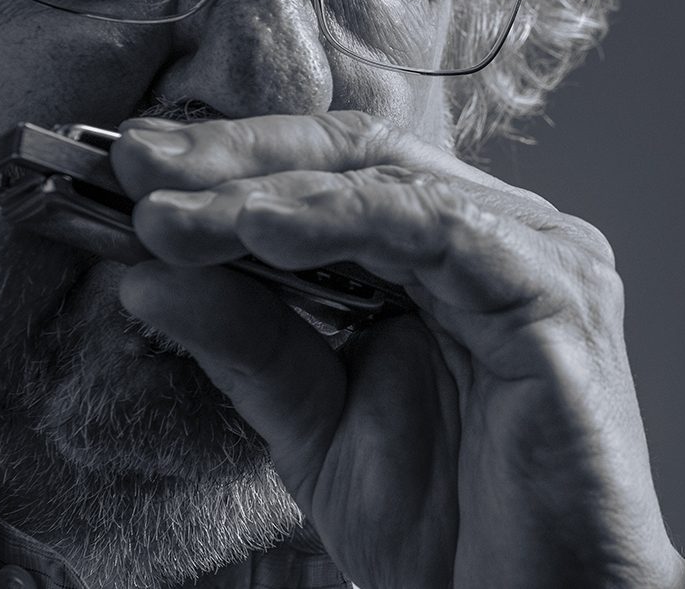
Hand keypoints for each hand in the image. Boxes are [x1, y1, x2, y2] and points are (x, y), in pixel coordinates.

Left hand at [108, 110, 684, 588]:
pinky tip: (260, 229)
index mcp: (453, 253)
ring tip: (173, 213)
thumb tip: (145, 273)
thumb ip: (247, 340)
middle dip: (236, 155)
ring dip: (266, 189)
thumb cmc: (455, 530)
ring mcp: (540, 257)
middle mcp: (503, 237)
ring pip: (389, 182)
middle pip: (359, 153)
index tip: (127, 175)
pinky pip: (437, 232)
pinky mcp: (557, 296)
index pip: (337, 169)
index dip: (233, 158)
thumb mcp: (313, 423)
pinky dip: (341, 220)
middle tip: (135, 169)